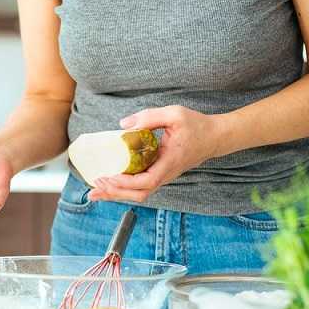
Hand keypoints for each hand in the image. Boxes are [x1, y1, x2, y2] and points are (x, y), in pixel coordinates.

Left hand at [88, 105, 225, 202]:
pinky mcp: (160, 174)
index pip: (147, 181)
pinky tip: (109, 185)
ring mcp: (163, 176)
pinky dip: (123, 188)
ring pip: (139, 193)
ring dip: (116, 194)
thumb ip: (149, 117)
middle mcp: (166, 174)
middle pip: (139, 193)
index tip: (109, 178)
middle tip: (94, 188)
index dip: (126, 183)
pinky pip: (140, 186)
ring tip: (95, 192)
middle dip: (115, 193)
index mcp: (169, 162)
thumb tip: (123, 125)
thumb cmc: (196, 125)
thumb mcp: (174, 114)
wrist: (215, 137)